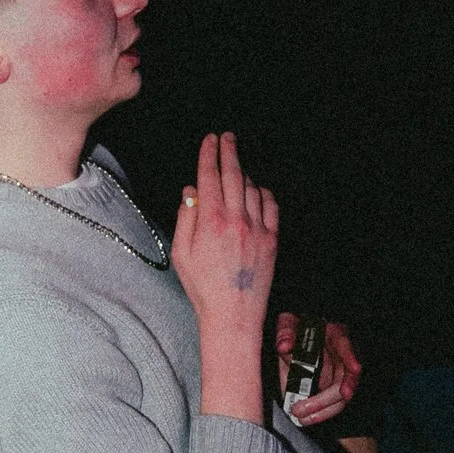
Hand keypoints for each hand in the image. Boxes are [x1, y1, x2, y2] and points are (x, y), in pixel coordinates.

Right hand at [171, 134, 278, 420]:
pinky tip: (257, 191)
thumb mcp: (181, 252)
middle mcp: (236, 219)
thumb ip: (185, 218)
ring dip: (244, 173)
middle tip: (226, 138)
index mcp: (210, 221)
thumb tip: (190, 192)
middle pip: (234, 174)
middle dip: (229, 152)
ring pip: (252, 188)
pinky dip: (263, 193)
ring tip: (236, 168)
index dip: (208, 154)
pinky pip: (270, 206)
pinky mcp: (272, 239)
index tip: (209, 140)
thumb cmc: (202, 287)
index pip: (210, 176)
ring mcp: (257, 228)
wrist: (232, 314)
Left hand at [277, 314, 360, 426]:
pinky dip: (319, 414)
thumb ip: (286, 332)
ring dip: (322, 409)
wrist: (294, 343)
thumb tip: (284, 345)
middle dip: (328, 397)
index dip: (351, 357)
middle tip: (305, 408)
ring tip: (300, 416)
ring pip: (340, 396)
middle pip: (345, 379)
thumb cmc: (296, 331)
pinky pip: (332, 405)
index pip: (345, 345)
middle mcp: (341, 357)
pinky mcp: (332, 389)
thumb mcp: (288, 325)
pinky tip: (305, 418)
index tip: (355, 368)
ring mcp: (339, 374)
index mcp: (333, 336)